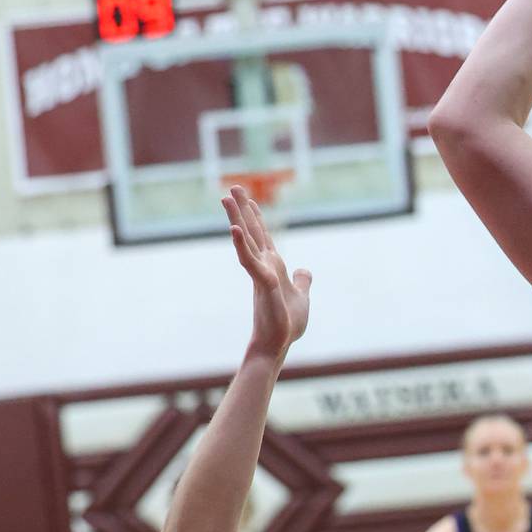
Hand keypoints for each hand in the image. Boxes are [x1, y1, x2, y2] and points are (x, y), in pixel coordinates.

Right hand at [224, 184, 311, 361]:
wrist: (278, 344)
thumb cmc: (287, 323)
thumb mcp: (302, 296)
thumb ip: (302, 281)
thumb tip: (305, 270)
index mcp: (272, 266)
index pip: (263, 236)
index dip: (256, 217)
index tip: (249, 198)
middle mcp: (264, 265)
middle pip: (252, 231)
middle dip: (242, 209)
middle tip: (232, 187)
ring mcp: (261, 272)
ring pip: (246, 240)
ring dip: (237, 219)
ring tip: (226, 198)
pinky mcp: (263, 283)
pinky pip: (250, 261)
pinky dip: (242, 245)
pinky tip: (235, 230)